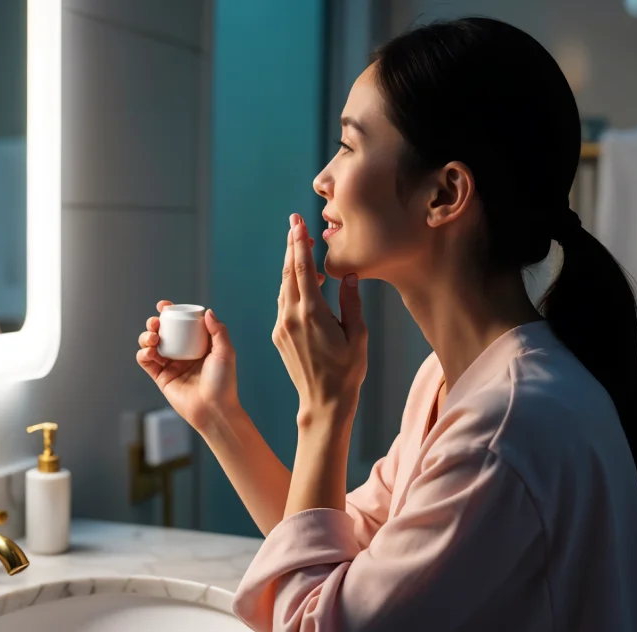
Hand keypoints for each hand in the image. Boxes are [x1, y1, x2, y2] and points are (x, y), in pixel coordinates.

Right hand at [136, 301, 239, 431]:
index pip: (181, 324)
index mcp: (197, 345)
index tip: (164, 306)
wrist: (214, 409)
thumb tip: (207, 311)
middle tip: (156, 323)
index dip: (170, 313)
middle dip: (154, 323)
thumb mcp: (225, 352)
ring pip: (150, 345)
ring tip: (153, 339)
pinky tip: (149, 352)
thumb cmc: (223, 382)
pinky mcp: (161, 378)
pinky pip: (146, 362)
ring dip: (146, 337)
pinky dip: (143, 354)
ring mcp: (170, 365)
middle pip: (162, 332)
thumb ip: (218, 330)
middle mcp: (182, 353)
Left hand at [273, 213, 366, 424]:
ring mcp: (282, 327)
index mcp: (311, 314)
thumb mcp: (357, 335)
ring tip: (297, 245)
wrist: (323, 402)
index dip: (300, 243)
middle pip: (288, 273)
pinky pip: (282, 303)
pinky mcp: (279, 336)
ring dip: (289, 265)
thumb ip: (351, 303)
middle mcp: (291, 317)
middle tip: (294, 223)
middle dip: (292, 246)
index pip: (303, 270)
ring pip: (283, 287)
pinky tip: (298, 280)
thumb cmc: (347, 372)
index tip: (297, 223)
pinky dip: (289, 286)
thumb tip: (346, 275)